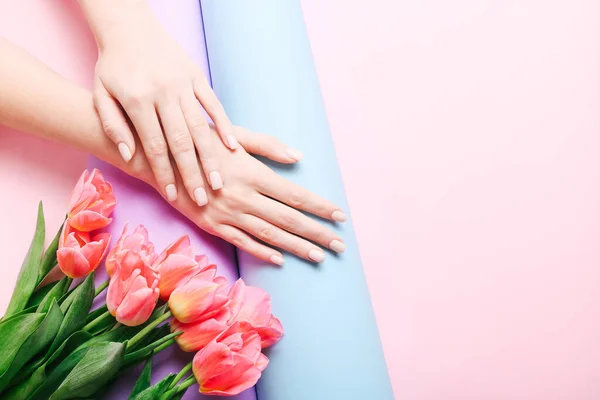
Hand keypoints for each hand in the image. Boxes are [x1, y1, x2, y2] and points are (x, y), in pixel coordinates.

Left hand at [87, 2, 242, 205]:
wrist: (128, 28)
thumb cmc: (112, 66)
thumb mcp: (101, 95)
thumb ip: (112, 125)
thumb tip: (129, 155)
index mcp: (137, 100)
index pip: (154, 146)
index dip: (165, 173)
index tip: (174, 195)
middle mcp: (163, 93)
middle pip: (181, 142)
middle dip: (192, 174)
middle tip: (203, 198)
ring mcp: (182, 84)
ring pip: (200, 127)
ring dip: (211, 157)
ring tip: (219, 181)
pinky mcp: (196, 76)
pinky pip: (213, 104)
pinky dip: (224, 125)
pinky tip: (233, 147)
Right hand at [127, 127, 347, 264]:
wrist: (158, 156)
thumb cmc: (199, 140)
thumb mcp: (234, 135)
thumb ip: (268, 146)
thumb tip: (299, 156)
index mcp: (252, 174)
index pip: (295, 195)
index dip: (320, 207)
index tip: (341, 216)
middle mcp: (243, 197)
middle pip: (288, 219)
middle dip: (317, 234)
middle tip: (341, 245)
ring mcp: (227, 214)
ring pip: (269, 235)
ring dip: (296, 247)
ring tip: (319, 256)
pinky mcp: (212, 225)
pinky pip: (241, 242)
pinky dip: (262, 252)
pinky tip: (281, 260)